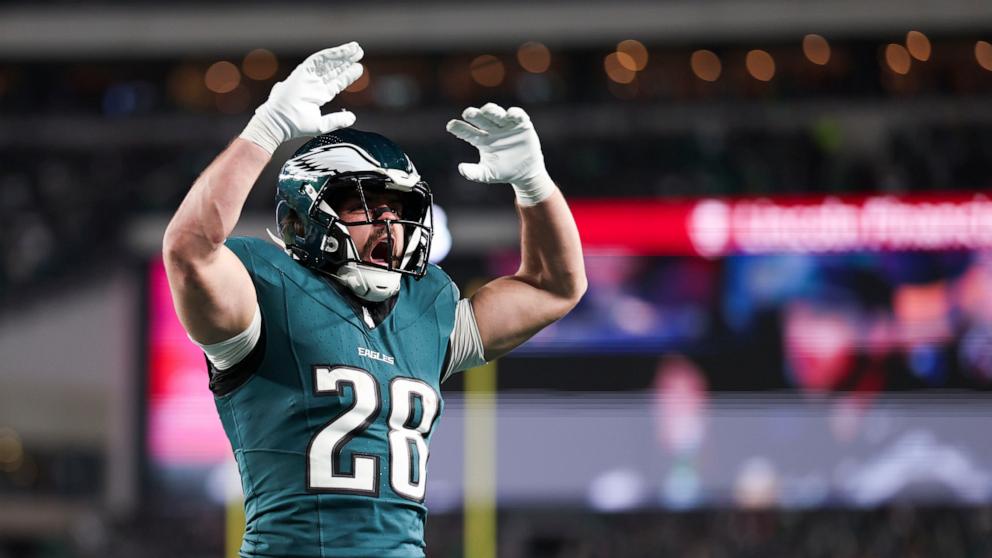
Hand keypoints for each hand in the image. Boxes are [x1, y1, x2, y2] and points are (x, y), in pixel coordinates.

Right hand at [240, 42, 364, 153]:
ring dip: (341, 55)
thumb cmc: (295, 125)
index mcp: (318, 95)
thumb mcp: (322, 124)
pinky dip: (330, 54)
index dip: (348, 75)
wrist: (280, 122)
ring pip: (327, 62)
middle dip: (346, 61)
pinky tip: (342, 51)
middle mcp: (314, 84)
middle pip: (333, 69)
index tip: (359, 68)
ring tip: (355, 48)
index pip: (336, 82)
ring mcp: (308, 77)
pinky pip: (318, 59)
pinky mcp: (302, 72)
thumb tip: (352, 118)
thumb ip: (337, 121)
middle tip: (359, 52)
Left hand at [446, 103, 555, 205]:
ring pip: (497, 114)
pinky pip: (517, 115)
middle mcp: (492, 130)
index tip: (451, 126)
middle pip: (481, 120)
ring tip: (487, 110)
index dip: (459, 128)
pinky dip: (514, 113)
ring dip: (492, 111)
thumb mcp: (487, 175)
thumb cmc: (503, 172)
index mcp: (481, 140)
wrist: (525, 173)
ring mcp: (506, 126)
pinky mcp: (521, 124)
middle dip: (474, 115)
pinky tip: (510, 114)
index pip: (467, 132)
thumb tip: (461, 168)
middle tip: (468, 113)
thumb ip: (474, 173)